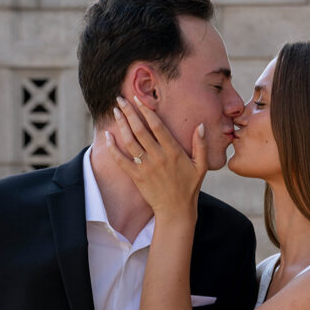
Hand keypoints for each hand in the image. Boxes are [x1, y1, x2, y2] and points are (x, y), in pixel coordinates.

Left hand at [105, 96, 206, 218]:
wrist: (176, 210)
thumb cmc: (189, 187)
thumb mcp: (201, 166)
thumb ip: (201, 145)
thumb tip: (200, 125)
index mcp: (173, 151)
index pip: (157, 126)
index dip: (146, 111)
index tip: (138, 99)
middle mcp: (158, 157)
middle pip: (140, 130)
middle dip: (129, 112)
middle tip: (120, 99)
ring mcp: (146, 167)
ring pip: (130, 142)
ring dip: (121, 125)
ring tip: (116, 111)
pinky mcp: (137, 177)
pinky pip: (121, 160)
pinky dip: (113, 148)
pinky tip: (108, 136)